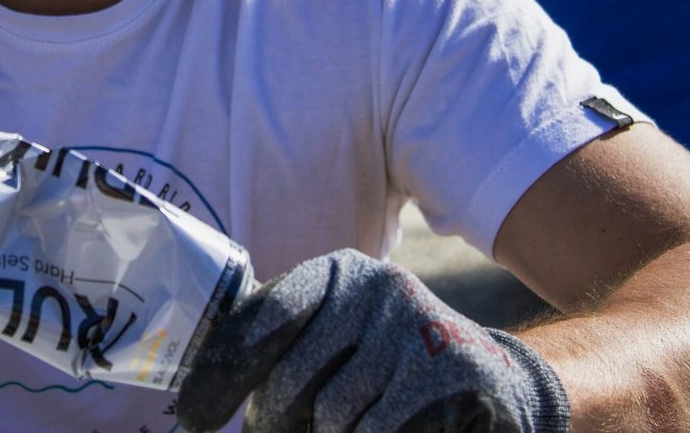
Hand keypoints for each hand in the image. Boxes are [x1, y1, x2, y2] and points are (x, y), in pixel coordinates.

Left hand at [176, 249, 568, 432]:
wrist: (497, 384)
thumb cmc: (390, 366)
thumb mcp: (338, 338)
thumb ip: (282, 346)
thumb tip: (199, 393)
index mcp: (336, 273)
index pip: (264, 318)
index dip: (222, 372)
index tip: (192, 417)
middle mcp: (375, 286)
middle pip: (291, 380)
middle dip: (277, 424)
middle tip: (280, 432)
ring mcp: (415, 325)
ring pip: (333, 416)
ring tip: (350, 425)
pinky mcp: (450, 370)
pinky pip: (375, 430)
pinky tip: (389, 426)